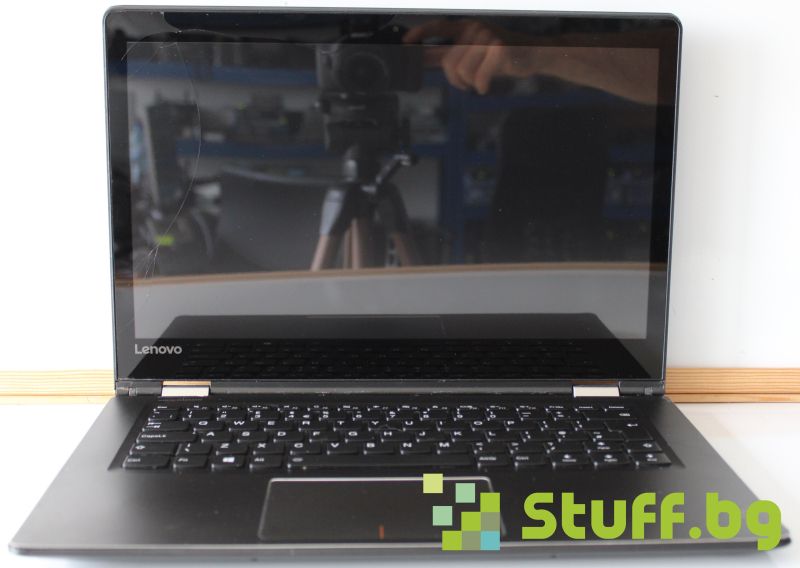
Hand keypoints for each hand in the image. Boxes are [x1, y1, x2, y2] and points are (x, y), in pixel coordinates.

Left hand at [404, 19, 542, 93]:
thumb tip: (420, 57)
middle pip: (449, 63)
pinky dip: (481, 87)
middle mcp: (475, 28)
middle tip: (466, 84)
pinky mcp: (499, 48)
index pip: (438, 26)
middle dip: (455, 80)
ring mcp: (487, 36)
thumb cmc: (498, 56)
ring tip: (478, 82)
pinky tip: (486, 87)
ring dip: (468, 84)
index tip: (404, 43)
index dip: (420, 33)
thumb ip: (446, 53)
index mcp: (465, 27)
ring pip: (462, 72)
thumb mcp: (471, 52)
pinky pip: (478, 77)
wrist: (531, 55)